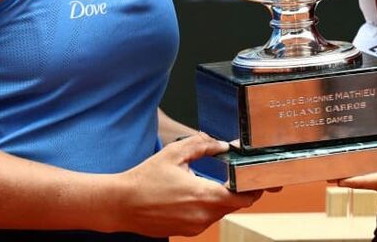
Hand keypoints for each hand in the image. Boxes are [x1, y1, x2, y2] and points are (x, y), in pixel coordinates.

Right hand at [118, 133, 260, 235]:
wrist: (120, 204)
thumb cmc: (145, 178)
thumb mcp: (175, 152)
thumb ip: (203, 144)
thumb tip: (224, 145)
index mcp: (204, 196)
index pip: (243, 197)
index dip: (253, 187)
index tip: (256, 177)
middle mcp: (202, 216)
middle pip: (233, 205)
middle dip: (238, 191)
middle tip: (238, 175)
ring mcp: (193, 227)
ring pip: (219, 212)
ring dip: (220, 199)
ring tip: (212, 182)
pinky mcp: (185, 232)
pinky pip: (205, 219)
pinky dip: (206, 208)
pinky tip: (194, 195)